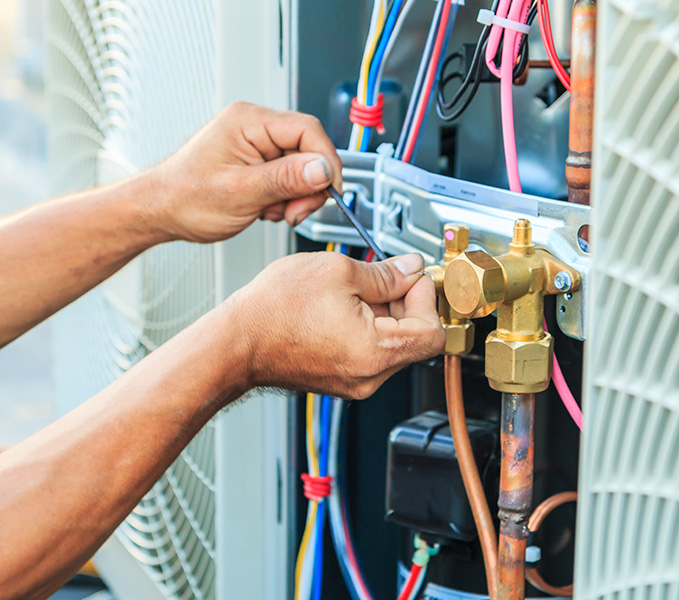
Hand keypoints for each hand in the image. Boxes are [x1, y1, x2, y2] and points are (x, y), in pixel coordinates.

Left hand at [150, 101, 341, 242]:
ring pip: (303, 167)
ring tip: (272, 211)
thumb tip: (323, 169)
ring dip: (296, 195)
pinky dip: (286, 198)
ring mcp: (257, 144)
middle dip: (309, 185)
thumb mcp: (240, 192)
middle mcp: (255, 127)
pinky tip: (266, 208)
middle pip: (309, 149)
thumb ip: (285, 179)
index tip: (327, 191)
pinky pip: (290, 177)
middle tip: (295, 211)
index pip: (309, 130)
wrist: (161, 211)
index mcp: (249, 122)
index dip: (325, 162)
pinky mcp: (259, 162)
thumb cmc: (185, 198)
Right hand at [225, 252, 444, 398]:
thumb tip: (411, 268)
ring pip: (393, 343)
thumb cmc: (274, 311)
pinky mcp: (341, 379)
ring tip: (354, 290)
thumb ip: (386, 272)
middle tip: (384, 276)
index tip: (412, 276)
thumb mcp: (339, 272)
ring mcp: (355, 382)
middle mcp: (370, 376)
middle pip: (416, 338)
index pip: (433, 331)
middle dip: (406, 301)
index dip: (426, 296)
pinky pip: (371, 351)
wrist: (235, 342)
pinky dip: (367, 327)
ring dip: (385, 313)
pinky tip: (343, 307)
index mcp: (377, 353)